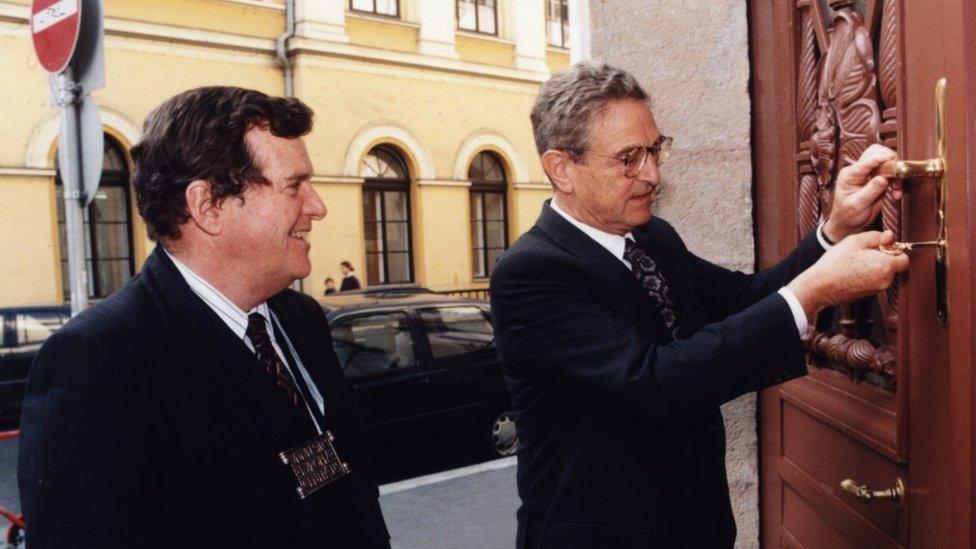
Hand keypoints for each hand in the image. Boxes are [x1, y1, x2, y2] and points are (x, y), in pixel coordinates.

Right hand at [787, 230, 909, 318]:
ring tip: (854, 262)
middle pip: (894, 267)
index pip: (905, 259)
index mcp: (885, 265)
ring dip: (874, 267)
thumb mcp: (854, 241)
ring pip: (883, 274)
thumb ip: (876, 236)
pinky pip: (873, 282)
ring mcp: (876, 290)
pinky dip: (867, 276)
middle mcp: (885, 280)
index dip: (895, 250)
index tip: (882, 246)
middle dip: (884, 258)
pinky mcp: (867, 295)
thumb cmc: (836, 263)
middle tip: (864, 252)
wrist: (820, 286)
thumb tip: (889, 236)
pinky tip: (851, 271)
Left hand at [823, 145, 901, 241]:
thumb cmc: (847, 215)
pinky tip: (895, 193)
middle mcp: (857, 171)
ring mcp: (867, 174)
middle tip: (897, 176)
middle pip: (876, 153)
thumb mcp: (857, 205)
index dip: (882, 158)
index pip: (866, 160)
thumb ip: (870, 191)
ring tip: (896, 190)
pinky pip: (890, 173)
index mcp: (849, 175)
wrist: (847, 223)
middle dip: (890, 161)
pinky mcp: (876, 179)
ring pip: (885, 161)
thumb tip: (883, 178)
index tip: (894, 162)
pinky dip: (896, 180)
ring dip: (895, 173)